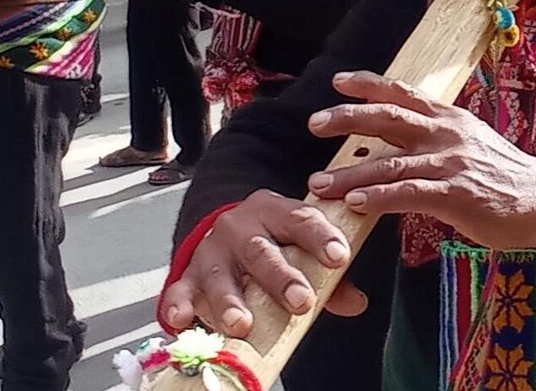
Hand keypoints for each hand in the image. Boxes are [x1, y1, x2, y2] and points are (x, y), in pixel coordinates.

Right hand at [158, 190, 368, 338]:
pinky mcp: (189, 274)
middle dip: (280, 278)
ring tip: (242, 323)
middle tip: (300, 301)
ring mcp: (212, 250)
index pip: (301, 219)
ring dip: (230, 300)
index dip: (320, 237)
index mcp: (274, 211)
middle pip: (260, 251)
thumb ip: (331, 277)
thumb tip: (356, 301)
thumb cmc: (275, 242)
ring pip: (219, 274)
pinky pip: (180, 289)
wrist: (229, 229)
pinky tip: (182, 319)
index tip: (339, 257)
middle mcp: (240, 227)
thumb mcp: (302, 246)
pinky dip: (179, 305)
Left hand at [307, 71, 535, 255]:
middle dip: (347, 118)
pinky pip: (409, 194)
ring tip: (319, 183)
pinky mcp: (456, 195)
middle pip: (388, 118)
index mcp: (448, 118)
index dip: (368, 84)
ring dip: (350, 175)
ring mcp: (451, 163)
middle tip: (314, 123)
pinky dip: (379, 199)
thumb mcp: (467, 143)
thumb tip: (390, 141)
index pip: (402, 92)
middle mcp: (446, 133)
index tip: (337, 81)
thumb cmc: (500, 176)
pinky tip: (355, 205)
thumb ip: (431, 138)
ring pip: (390, 164)